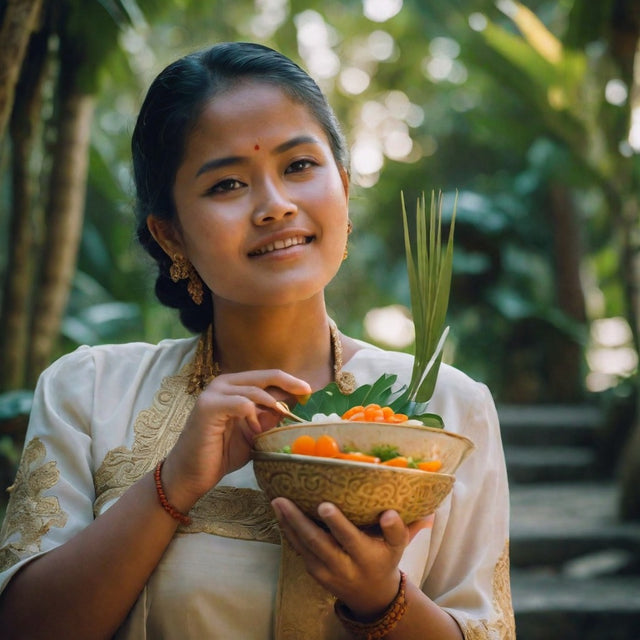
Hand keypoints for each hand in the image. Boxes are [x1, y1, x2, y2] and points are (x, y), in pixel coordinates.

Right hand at [163, 371, 310, 509]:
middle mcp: (223, 383)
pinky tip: (255, 430)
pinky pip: (241, 404)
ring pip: (254, 391)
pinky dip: (253, 415)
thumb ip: (268, 418)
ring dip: (271, 406)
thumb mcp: (253, 433)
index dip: (289, 383)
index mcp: (234, 386)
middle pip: (264, 376)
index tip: (308, 392)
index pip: (267, 377)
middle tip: (307, 393)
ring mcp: (213, 393)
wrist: (191, 475)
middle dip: (289, 383)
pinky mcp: (208, 407)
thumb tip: (290, 406)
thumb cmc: (221, 454)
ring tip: (280, 421)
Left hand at [271, 498, 433, 619]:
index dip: (385, 528)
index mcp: (372, 556)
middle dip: (317, 523)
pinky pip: (298, 548)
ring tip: (279, 500)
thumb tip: (430, 510)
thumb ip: (407, 527)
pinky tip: (278, 511)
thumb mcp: (399, 547)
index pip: (377, 541)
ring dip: (291, 522)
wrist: (368, 597)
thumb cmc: (383, 560)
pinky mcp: (313, 570)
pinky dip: (287, 530)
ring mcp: (328, 570)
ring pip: (308, 545)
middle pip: (330, 544)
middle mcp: (349, 565)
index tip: (386, 514)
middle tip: (313, 501)